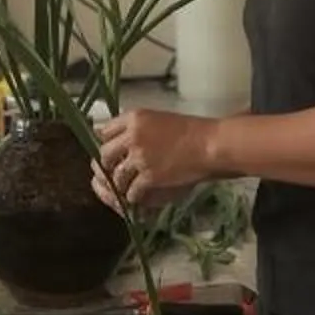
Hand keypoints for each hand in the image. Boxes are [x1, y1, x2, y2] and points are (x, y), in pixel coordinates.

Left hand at [94, 107, 213, 215]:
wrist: (210, 145)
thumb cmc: (193, 131)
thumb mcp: (160, 120)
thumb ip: (139, 128)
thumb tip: (123, 142)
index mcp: (135, 117)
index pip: (104, 131)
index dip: (106, 144)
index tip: (111, 153)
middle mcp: (132, 136)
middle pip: (104, 155)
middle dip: (107, 166)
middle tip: (115, 172)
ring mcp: (139, 157)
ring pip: (116, 176)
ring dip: (120, 185)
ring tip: (127, 188)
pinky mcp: (149, 176)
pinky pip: (131, 191)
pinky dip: (134, 196)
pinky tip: (139, 196)